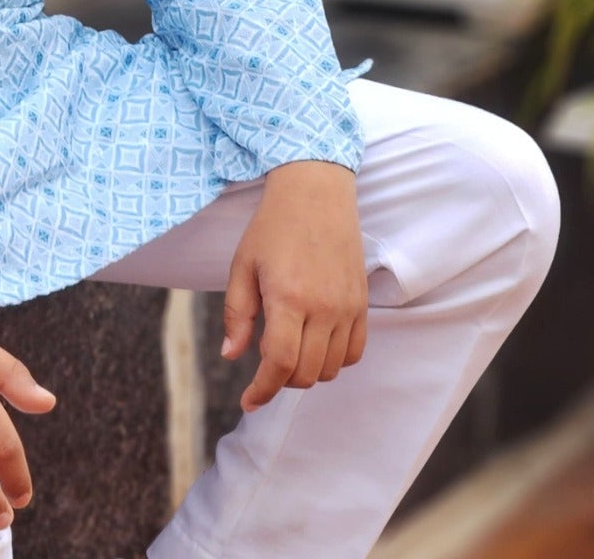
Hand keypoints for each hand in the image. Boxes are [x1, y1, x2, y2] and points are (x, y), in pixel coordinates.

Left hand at [222, 160, 367, 412]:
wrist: (315, 193)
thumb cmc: (272, 227)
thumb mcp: (242, 265)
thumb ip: (236, 314)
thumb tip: (231, 356)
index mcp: (288, 298)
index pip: (280, 364)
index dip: (263, 390)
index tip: (248, 401)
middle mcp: (323, 308)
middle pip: (306, 373)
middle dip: (281, 380)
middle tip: (265, 363)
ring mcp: (347, 307)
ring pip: (331, 368)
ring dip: (307, 370)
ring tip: (288, 348)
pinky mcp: (362, 303)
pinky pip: (354, 352)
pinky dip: (334, 359)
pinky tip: (315, 343)